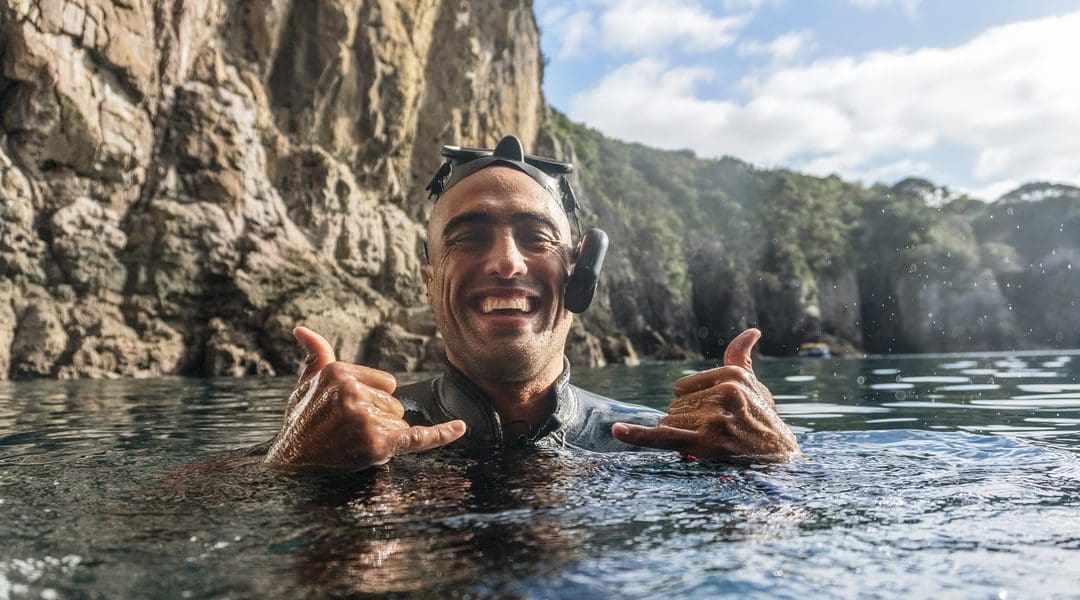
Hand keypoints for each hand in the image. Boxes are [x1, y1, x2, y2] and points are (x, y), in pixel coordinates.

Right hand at [263, 326, 466, 470]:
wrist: (291, 462)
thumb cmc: (301, 421)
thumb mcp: (305, 384)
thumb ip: (315, 354)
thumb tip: (302, 329)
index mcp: (340, 372)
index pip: (387, 382)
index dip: (373, 399)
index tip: (348, 410)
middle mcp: (353, 393)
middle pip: (395, 403)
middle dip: (378, 418)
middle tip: (348, 429)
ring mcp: (365, 419)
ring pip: (400, 422)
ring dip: (383, 435)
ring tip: (352, 441)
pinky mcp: (376, 444)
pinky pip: (418, 436)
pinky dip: (441, 434)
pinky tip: (461, 427)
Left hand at [611, 329, 798, 459]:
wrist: (780, 454)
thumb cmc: (763, 417)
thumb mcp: (754, 383)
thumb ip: (741, 357)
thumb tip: (752, 331)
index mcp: (732, 375)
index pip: (681, 388)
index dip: (692, 404)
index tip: (715, 413)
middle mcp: (724, 392)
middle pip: (675, 406)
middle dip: (689, 421)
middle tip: (719, 430)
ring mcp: (715, 417)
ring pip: (670, 422)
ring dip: (685, 435)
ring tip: (716, 441)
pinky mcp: (707, 442)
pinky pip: (664, 437)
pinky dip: (638, 436)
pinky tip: (618, 430)